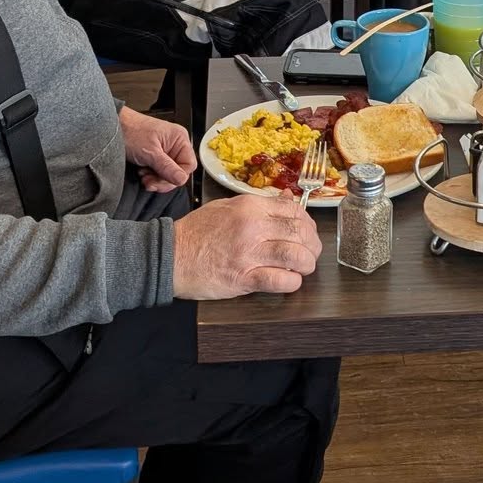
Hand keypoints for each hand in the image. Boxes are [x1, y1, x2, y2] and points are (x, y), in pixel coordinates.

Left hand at [120, 105, 193, 191]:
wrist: (114, 126)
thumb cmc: (131, 131)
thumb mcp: (150, 153)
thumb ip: (167, 168)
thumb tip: (181, 179)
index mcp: (179, 139)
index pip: (188, 165)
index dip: (177, 176)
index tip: (163, 181)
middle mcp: (175, 144)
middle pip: (178, 171)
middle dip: (163, 179)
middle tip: (151, 182)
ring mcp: (165, 149)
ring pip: (168, 173)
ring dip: (156, 179)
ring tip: (144, 176)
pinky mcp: (156, 155)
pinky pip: (160, 171)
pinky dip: (151, 175)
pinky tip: (143, 173)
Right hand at [172, 195, 323, 298]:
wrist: (170, 256)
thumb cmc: (196, 232)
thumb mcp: (227, 207)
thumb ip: (260, 205)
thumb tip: (288, 200)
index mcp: (250, 207)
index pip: (293, 209)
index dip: (307, 222)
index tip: (306, 231)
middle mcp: (253, 227)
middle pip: (300, 232)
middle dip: (312, 244)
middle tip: (309, 252)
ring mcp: (249, 253)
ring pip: (296, 256)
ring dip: (306, 264)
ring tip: (302, 268)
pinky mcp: (243, 278)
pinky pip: (280, 280)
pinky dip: (292, 282)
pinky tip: (289, 281)